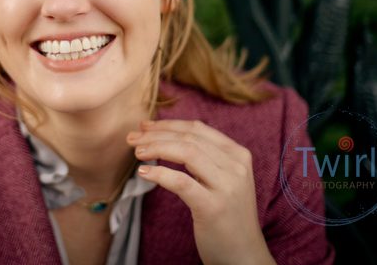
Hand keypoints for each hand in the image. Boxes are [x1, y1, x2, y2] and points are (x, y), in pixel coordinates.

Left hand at [126, 119, 275, 264]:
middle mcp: (235, 166)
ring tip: (137, 152)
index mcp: (238, 155)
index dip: (168, 124)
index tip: (145, 125)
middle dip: (156, 135)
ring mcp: (226, 186)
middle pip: (189, 138)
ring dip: (156, 148)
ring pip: (186, 153)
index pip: (198, 128)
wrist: (244, 255)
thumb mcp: (224, 180)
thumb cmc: (227, 216)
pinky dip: (160, 173)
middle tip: (132, 138)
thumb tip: (167, 136)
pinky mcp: (213, 207)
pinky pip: (181, 182)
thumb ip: (206, 158)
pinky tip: (144, 172)